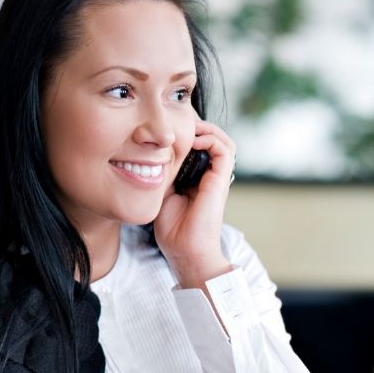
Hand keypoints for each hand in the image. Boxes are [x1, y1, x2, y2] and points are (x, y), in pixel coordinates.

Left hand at [154, 119, 236, 288]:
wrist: (184, 250)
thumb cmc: (172, 229)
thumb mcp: (161, 192)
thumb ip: (161, 173)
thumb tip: (149, 153)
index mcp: (196, 179)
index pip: (197, 147)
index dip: (186, 133)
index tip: (167, 127)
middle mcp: (209, 176)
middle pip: (212, 139)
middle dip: (196, 126)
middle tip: (178, 121)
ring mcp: (217, 178)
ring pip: (222, 140)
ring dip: (207, 129)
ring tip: (188, 127)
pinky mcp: (220, 181)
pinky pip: (224, 150)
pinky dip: (211, 139)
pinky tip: (193, 141)